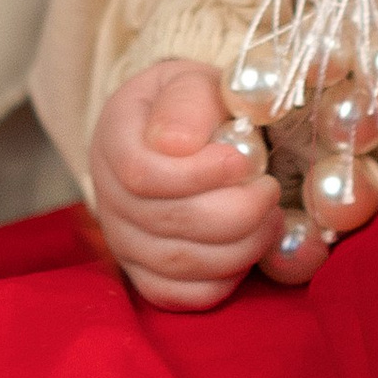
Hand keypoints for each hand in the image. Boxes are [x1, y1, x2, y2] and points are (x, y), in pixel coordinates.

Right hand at [91, 59, 280, 310]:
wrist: (178, 130)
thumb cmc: (191, 106)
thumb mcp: (191, 83)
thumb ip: (188, 103)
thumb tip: (178, 144)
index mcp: (114, 139)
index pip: (141, 173)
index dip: (196, 175)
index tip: (244, 161)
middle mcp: (107, 196)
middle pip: (165, 223)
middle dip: (233, 212)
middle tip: (270, 190)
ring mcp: (122, 240)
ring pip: (176, 264)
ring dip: (237, 247)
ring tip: (270, 217)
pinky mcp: (143, 272)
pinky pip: (178, 295)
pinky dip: (220, 280)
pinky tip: (248, 248)